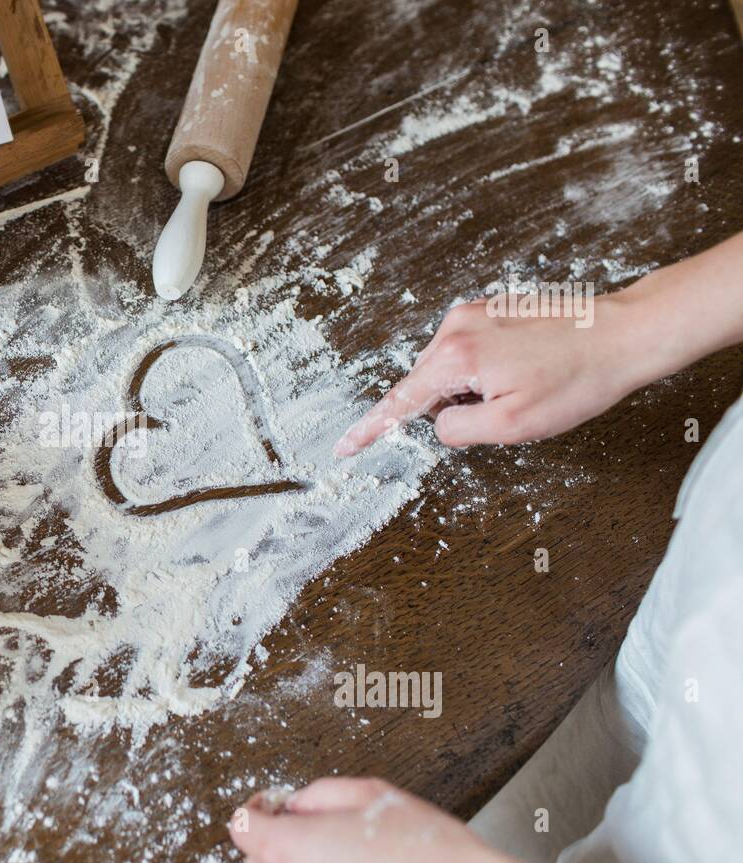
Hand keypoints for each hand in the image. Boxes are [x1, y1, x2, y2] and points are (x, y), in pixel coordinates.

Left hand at [229, 777, 517, 862]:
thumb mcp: (370, 793)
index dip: (256, 808)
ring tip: (327, 850)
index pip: (242, 827)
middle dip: (273, 838)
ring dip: (290, 861)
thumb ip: (321, 792)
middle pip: (254, 858)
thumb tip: (298, 802)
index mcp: (296, 845)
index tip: (269, 805)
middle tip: (302, 825)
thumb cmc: (424, 848)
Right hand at [333, 294, 648, 457]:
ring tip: (525, 387)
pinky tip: (527, 372)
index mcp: (455, 356)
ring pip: (450, 369)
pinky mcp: (494, 308)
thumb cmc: (578, 379)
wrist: (626, 334)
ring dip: (473, 389)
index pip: (399, 403)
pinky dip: (486, 370)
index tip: (344, 446)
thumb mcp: (513, 426)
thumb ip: (459, 430)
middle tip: (506, 411)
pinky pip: (470, 350)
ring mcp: (475, 312)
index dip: (371, 429)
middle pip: (427, 385)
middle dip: (452, 407)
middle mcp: (456, 326)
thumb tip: (440, 423)